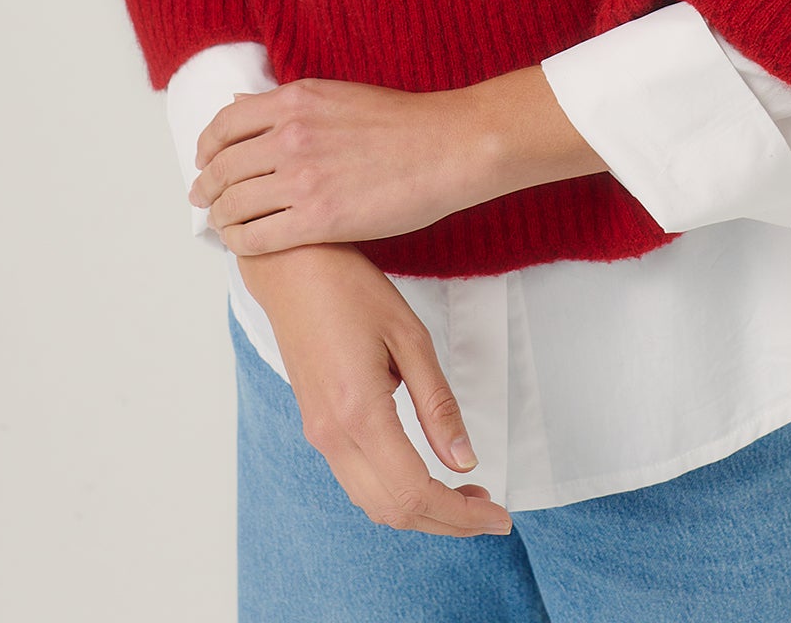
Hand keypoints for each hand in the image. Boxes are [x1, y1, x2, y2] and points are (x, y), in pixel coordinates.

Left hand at [189, 77, 488, 254]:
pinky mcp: (318, 220)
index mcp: (295, 101)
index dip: (206, 147)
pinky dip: (240, 242)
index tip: (204, 161)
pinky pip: (257, 237)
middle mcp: (290, 137)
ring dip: (221, 217)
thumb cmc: (401, 123)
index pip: (225, 125)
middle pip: (223, 167)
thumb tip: (243, 103)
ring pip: (234, 205)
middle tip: (204, 199)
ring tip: (223, 225)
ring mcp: (302, 179)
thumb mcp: (335, 95)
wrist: (446, 148)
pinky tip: (244, 243)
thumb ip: (287, 104)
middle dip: (207, 187)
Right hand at [237, 242, 511, 539]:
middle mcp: (333, 436)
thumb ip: (437, 404)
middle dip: (447, 522)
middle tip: (492, 513)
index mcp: (358, 413)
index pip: (415, 493)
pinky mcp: (316, 426)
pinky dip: (396, 494)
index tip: (500, 517)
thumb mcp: (409, 336)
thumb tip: (466, 462)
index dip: (461, 516)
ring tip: (466, 497)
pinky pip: (358, 482)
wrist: (290, 268)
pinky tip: (426, 476)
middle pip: (393, 511)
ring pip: (373, 504)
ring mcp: (319, 435)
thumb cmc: (350, 289)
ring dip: (422, 512)